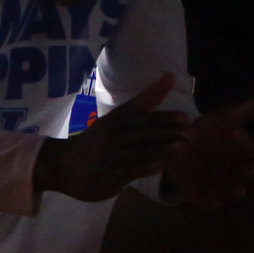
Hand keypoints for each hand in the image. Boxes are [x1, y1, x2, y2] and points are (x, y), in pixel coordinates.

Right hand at [33, 72, 187, 202]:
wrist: (63, 165)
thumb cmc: (99, 140)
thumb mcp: (118, 117)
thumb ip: (145, 100)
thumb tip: (170, 76)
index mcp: (117, 121)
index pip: (143, 117)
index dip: (164, 117)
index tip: (187, 118)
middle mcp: (113, 137)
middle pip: (142, 133)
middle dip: (167, 132)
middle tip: (190, 134)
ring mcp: (109, 157)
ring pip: (136, 152)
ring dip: (160, 149)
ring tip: (181, 148)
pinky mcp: (107, 177)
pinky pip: (126, 172)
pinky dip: (141, 169)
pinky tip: (157, 168)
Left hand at [164, 95, 253, 210]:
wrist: (180, 142)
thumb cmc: (210, 131)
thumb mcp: (228, 117)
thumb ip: (250, 110)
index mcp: (247, 157)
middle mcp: (237, 174)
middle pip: (248, 178)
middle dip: (252, 176)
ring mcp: (219, 185)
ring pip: (230, 190)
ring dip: (235, 191)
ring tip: (240, 191)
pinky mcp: (201, 194)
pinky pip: (206, 200)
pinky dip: (210, 203)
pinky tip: (214, 204)